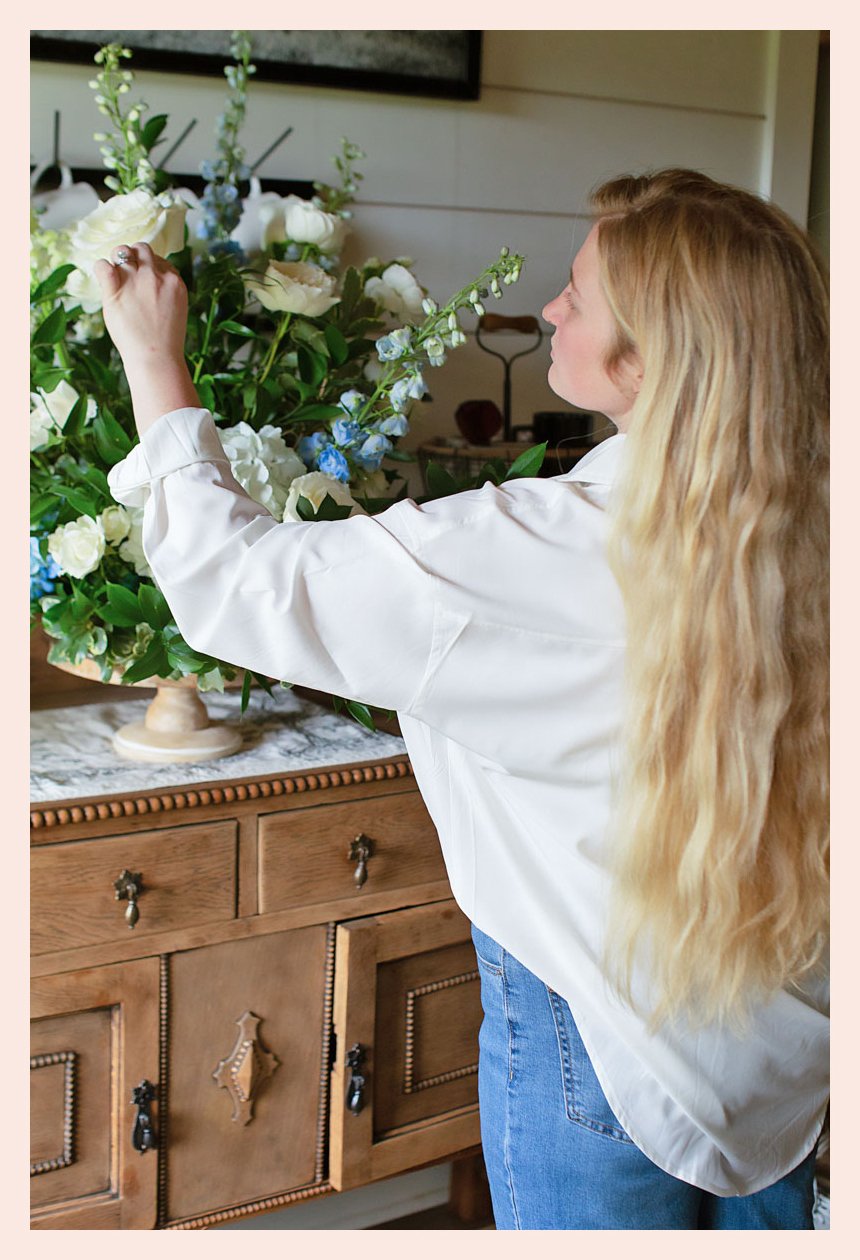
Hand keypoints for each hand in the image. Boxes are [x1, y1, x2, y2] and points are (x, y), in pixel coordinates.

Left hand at [93, 242, 199, 433]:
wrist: (155, 357)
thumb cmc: (166, 341)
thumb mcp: (177, 309)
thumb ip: (166, 291)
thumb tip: (153, 282)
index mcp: (174, 281)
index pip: (159, 259)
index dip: (150, 267)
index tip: (145, 281)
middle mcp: (154, 276)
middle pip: (141, 248)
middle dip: (134, 257)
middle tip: (129, 274)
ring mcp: (134, 281)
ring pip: (121, 251)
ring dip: (117, 260)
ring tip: (116, 276)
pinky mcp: (114, 291)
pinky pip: (102, 265)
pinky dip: (101, 269)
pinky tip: (104, 280)